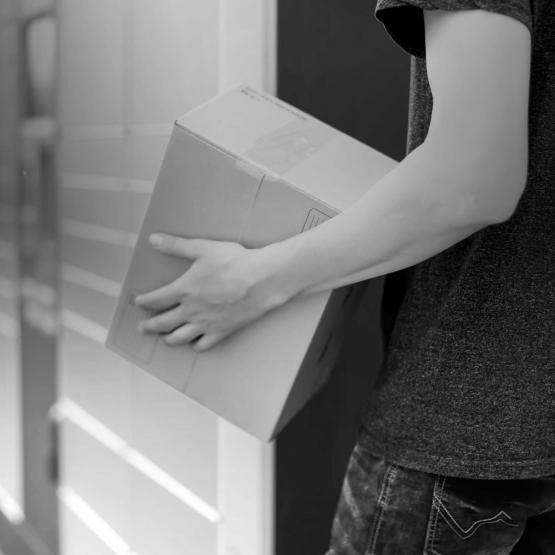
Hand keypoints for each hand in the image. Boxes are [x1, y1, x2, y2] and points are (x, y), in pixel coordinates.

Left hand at [135, 233, 291, 351]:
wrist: (261, 280)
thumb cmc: (234, 262)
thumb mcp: (203, 248)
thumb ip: (177, 246)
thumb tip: (153, 240)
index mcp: (184, 290)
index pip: (156, 299)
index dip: (144, 302)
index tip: (138, 303)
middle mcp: (191, 310)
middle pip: (163, 323)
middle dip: (149, 326)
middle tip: (142, 328)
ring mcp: (206, 324)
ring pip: (179, 337)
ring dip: (168, 339)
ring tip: (164, 339)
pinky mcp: (222, 331)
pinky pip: (203, 344)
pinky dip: (195, 345)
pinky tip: (194, 343)